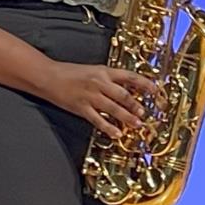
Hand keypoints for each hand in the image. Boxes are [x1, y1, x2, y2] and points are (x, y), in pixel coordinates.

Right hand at [35, 60, 154, 137]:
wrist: (48, 76)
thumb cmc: (71, 73)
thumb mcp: (94, 70)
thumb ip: (110, 79)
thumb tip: (128, 88)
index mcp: (104, 71)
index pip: (129, 76)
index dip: (144, 83)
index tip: (155, 90)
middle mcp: (99, 83)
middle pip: (123, 95)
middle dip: (136, 105)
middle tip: (144, 112)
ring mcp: (90, 96)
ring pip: (114, 108)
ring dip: (127, 117)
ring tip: (137, 124)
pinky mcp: (81, 108)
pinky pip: (98, 120)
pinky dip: (109, 127)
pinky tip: (117, 133)